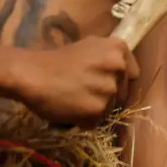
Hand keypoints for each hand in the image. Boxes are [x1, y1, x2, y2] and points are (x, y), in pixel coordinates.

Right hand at [13, 36, 138, 127]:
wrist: (33, 74)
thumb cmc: (58, 60)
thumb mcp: (90, 46)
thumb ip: (109, 57)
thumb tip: (122, 70)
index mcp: (119, 49)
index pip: (133, 73)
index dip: (120, 81)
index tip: (106, 84)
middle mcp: (119, 67)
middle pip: (122, 92)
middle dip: (107, 95)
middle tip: (85, 92)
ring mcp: (110, 89)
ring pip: (110, 107)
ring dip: (96, 108)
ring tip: (76, 101)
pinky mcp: (98, 109)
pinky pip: (97, 121)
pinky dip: (85, 120)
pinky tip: (71, 110)